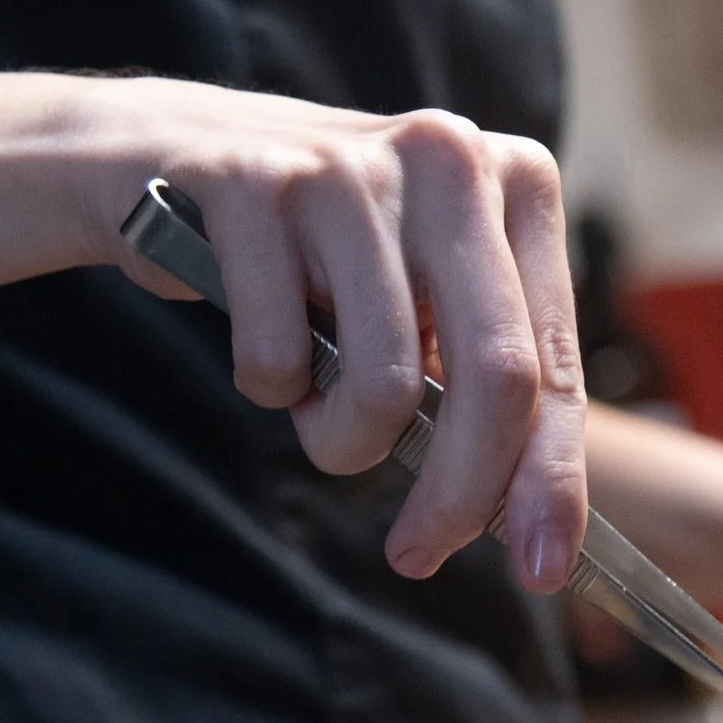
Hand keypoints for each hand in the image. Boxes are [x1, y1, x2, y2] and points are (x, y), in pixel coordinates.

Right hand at [66, 79, 586, 589]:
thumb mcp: (426, 287)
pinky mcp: (253, 186)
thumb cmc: (321, 248)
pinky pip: (280, 359)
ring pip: (384, 384)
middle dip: (459, 494)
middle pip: (495, 377)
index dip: (550, 479)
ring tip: (314, 401)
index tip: (541, 567)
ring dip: (342, 438)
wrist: (170, 155)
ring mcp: (351, 169)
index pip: (551, 361)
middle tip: (418, 553)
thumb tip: (534, 518)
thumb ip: (483, 376)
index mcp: (518, 180)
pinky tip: (260, 341)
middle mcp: (450, 158)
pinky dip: (268, 386)